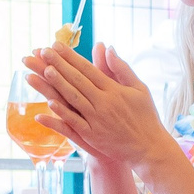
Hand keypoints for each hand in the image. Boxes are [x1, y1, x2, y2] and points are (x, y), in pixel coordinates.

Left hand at [24, 42, 178, 179]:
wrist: (149, 148)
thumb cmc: (145, 117)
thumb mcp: (139, 88)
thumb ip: (122, 68)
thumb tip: (107, 48)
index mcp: (114, 90)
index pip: (88, 69)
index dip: (71, 56)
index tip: (56, 45)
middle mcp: (104, 103)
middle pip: (78, 80)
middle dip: (59, 65)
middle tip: (43, 51)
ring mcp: (97, 120)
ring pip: (74, 98)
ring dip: (58, 84)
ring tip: (43, 70)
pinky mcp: (93, 136)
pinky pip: (74, 122)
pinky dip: (62, 113)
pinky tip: (49, 104)